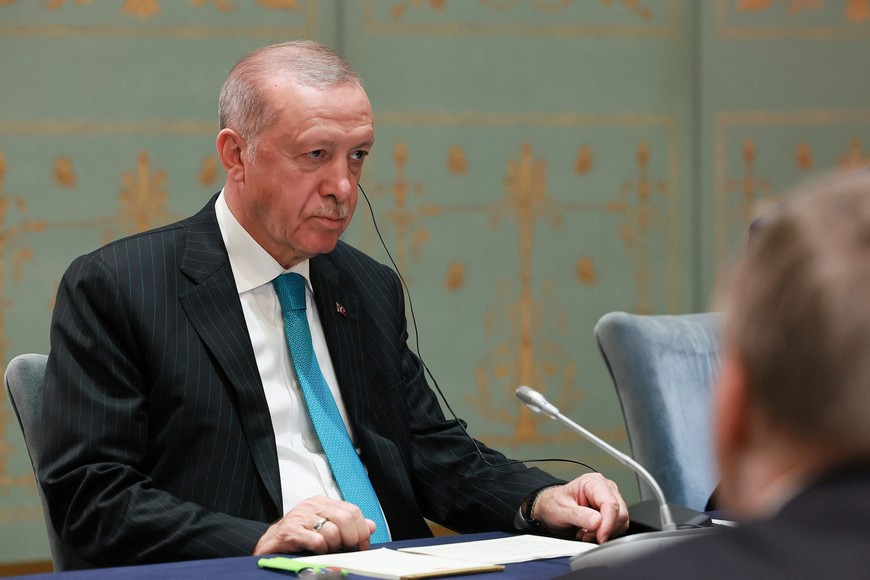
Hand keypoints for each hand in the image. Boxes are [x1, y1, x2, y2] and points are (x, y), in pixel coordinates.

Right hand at [253, 496, 376, 555]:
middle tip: (346, 548)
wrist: (271, 541)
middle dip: (350, 539)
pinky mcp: (291, 532)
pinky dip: (320, 549)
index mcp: (323, 502)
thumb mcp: (326, 525)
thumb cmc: (299, 534)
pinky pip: (317, 541)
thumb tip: (371, 526)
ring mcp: (301, 517)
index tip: (363, 544)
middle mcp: (313, 506)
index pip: (353, 511)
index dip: (362, 530)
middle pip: (346, 519)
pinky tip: (315, 550)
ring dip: (333, 546)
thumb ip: (348, 524)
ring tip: (325, 549)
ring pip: (332, 532)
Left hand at [531, 474, 628, 542]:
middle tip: (586, 535)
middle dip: (605, 529)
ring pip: (622, 522)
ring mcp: (610, 499)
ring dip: (605, 533)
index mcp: (593, 482)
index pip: (610, 503)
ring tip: (586, 533)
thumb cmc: (554, 504)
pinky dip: (605, 534)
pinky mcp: (611, 512)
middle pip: (620, 513)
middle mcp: (605, 488)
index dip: (608, 523)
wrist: (550, 507)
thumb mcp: (562, 510)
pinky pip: (618, 527)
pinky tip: (591, 533)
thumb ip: (579, 516)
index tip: (600, 537)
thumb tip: (597, 522)